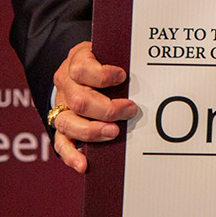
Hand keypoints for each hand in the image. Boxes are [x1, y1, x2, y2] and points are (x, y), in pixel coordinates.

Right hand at [48, 40, 135, 173]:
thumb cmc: (105, 61)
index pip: (82, 69)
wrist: (81, 68)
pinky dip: (71, 155)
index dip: (102, 75)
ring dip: (92, 131)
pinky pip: (61, 142)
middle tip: (130, 110)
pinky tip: (84, 164)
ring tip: (114, 133)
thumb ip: (124, 58)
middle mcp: (66, 84)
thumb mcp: (112, 51)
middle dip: (107, 109)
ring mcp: (61, 106)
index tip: (123, 76)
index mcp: (77, 61)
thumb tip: (154, 71)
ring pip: (67, 122)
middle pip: (79, 100)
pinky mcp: (61, 125)